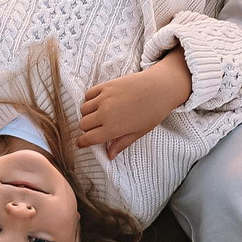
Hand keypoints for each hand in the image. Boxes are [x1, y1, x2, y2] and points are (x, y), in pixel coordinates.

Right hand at [79, 51, 194, 155]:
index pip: (89, 138)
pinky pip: (88, 94)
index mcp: (113, 128)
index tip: (81, 143)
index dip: (82, 142)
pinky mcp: (106, 86)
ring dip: (87, 114)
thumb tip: (109, 156)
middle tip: (95, 129)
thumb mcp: (139, 132)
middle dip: (87, 129)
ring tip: (97, 115)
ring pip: (83, 109)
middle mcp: (105, 113)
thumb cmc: (153, 112)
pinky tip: (98, 102)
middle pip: (83, 124)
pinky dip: (89, 100)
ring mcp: (104, 98)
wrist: (160, 88)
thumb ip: (121, 143)